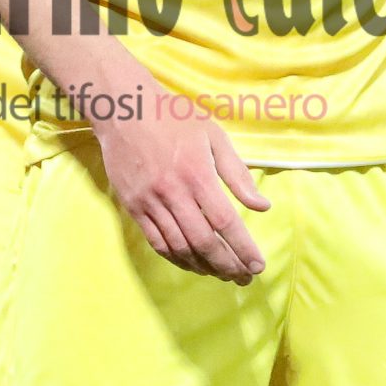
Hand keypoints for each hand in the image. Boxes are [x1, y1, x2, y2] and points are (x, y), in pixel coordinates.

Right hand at [96, 95, 268, 282]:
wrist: (123, 107)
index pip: (225, 222)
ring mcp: (150, 201)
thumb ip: (237, 173)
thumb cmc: (173, 115)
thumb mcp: (213, 134)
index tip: (258, 266)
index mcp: (198, 174)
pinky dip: (176, 258)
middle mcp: (173, 192)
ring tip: (222, 274)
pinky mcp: (133, 206)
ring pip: (179, 247)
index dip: (243, 248)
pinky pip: (157, 242)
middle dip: (227, 265)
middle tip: (244, 278)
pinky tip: (192, 264)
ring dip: (204, 266)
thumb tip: (262, 207)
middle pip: (203, 241)